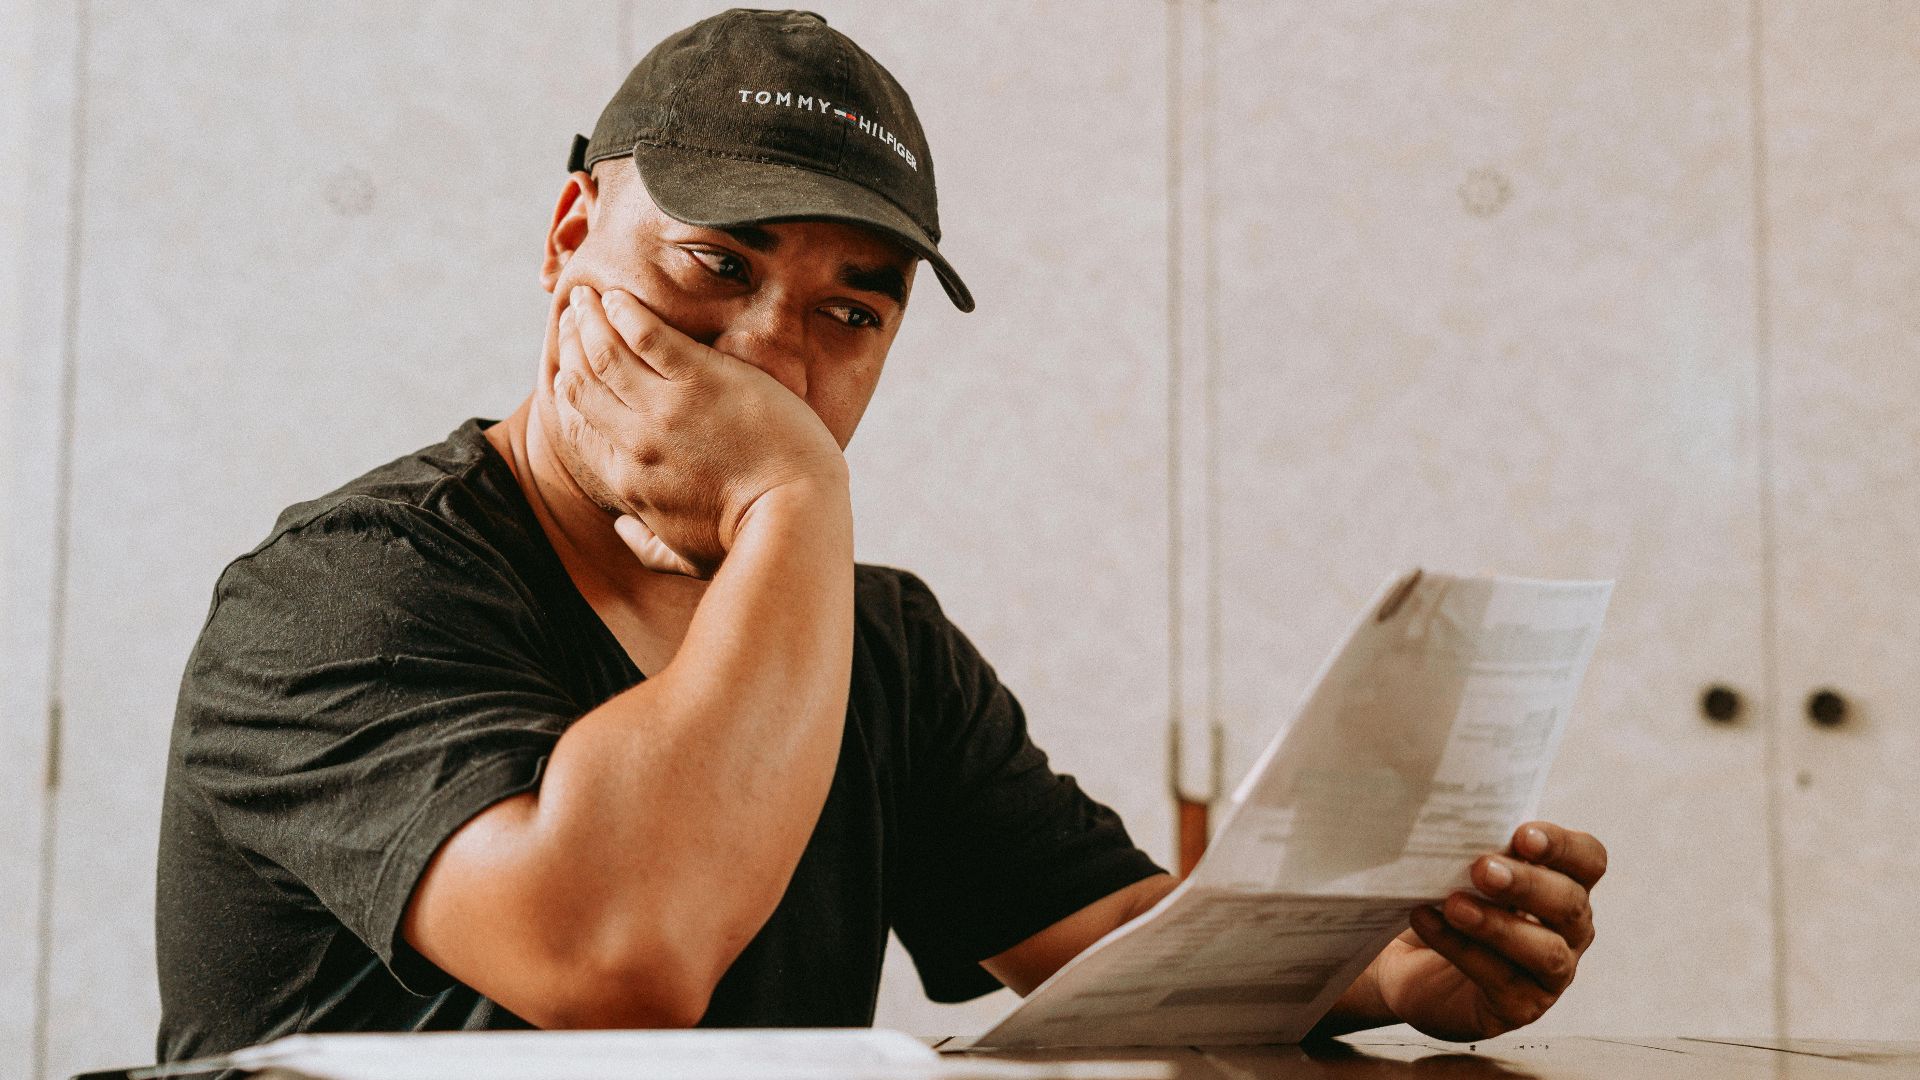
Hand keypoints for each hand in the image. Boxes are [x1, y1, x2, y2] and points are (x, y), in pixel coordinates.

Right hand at [550, 285, 847, 576]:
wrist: (793, 518)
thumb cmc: (748, 542)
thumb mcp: (686, 557)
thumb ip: (647, 543)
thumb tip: (624, 528)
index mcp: (628, 482)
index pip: (579, 424)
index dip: (567, 386)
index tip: (566, 363)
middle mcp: (634, 442)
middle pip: (584, 381)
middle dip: (573, 342)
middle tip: (574, 314)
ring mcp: (665, 410)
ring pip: (606, 351)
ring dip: (590, 318)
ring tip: (587, 296)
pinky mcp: (702, 381)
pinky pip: (648, 335)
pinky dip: (626, 312)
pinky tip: (620, 297)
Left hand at [1367, 821, 1606, 1040]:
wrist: (1410, 965)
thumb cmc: (1450, 904)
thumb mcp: (1465, 872)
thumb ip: (1478, 848)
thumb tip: (1460, 823)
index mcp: (1566, 884)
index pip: (1589, 860)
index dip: (1563, 846)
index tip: (1523, 835)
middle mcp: (1570, 930)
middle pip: (1569, 904)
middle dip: (1527, 884)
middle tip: (1482, 869)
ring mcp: (1552, 974)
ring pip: (1545, 951)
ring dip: (1498, 925)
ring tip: (1455, 906)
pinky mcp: (1521, 1006)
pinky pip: (1499, 979)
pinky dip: (1460, 949)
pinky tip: (1427, 922)